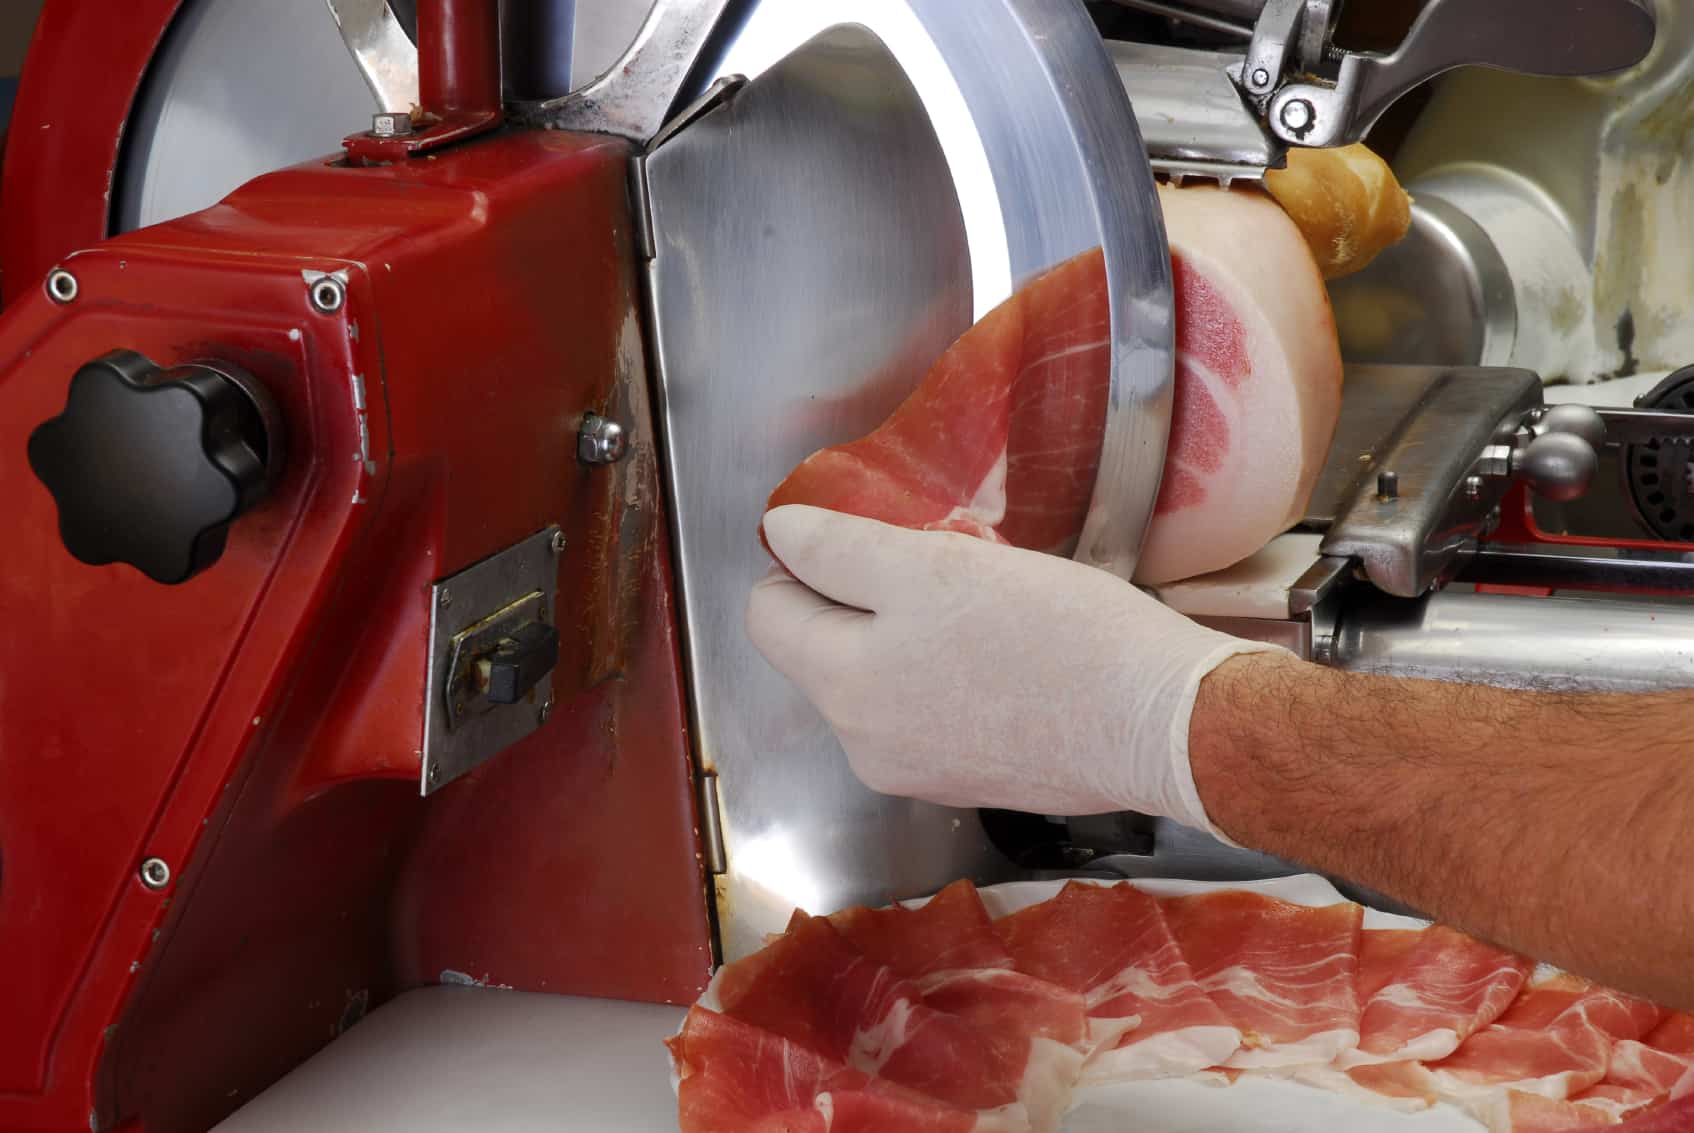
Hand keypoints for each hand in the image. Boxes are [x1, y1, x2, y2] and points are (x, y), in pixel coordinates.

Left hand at [746, 505, 1286, 833]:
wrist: (1161, 725)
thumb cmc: (1055, 637)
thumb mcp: (936, 568)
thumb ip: (840, 551)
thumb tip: (778, 533)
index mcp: (841, 687)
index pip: (768, 614)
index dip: (803, 562)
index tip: (861, 536)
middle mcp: (863, 744)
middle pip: (824, 649)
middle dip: (864, 600)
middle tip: (940, 564)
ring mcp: (916, 771)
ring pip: (880, 679)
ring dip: (910, 638)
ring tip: (982, 610)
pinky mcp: (969, 780)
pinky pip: (930, 712)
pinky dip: (951, 679)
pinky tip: (1007, 656)